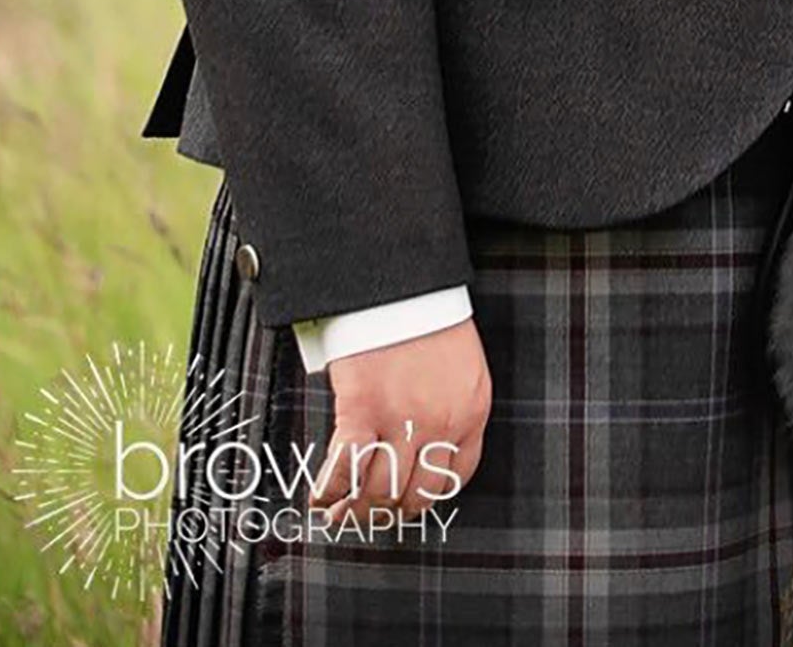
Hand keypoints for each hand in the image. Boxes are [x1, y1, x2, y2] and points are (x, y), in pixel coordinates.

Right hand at [311, 319, 490, 527]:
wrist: (403, 280)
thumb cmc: (429, 315)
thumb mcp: (461, 364)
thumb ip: (451, 405)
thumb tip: (425, 446)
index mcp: (472, 410)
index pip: (456, 476)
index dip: (428, 494)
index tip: (409, 497)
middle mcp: (442, 423)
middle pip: (416, 493)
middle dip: (391, 508)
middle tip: (371, 509)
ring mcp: (403, 419)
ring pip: (380, 491)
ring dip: (358, 508)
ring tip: (341, 510)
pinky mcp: (363, 409)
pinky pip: (346, 469)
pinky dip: (330, 490)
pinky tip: (320, 497)